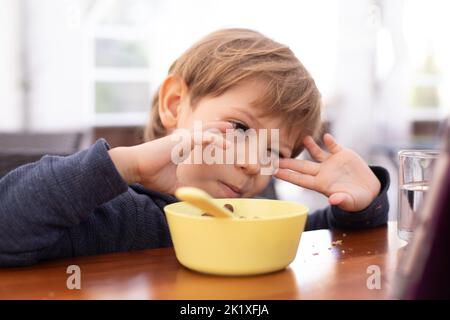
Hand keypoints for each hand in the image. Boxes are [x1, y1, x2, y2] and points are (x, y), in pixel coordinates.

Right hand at [108, 121, 231, 194]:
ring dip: (220, 131)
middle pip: (207, 130)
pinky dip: (214, 139)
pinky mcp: (180, 140)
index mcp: (184, 147)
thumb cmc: (153, 175)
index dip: (215, 137)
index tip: (229, 141)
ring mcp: (183, 139)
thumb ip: (191, 187)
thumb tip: (203, 198)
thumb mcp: (178, 184)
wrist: (137, 167)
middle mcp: (184, 140)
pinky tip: (225, 145)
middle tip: (235, 130)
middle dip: (221, 129)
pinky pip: (201, 137)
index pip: (203, 139)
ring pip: (207, 131)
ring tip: (233, 131)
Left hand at [274, 133, 380, 211]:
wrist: (369, 190)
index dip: (288, 176)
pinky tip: (326, 137)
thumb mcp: (350, 202)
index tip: (274, 172)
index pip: (301, 180)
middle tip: (274, 157)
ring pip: (316, 153)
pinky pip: (334, 146)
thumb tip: (333, 200)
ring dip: (309, 146)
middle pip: (302, 166)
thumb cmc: (357, 200)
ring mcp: (331, 163)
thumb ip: (341, 200)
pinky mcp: (343, 155)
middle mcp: (323, 172)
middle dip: (289, 162)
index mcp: (321, 185)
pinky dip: (330, 142)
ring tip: (303, 139)